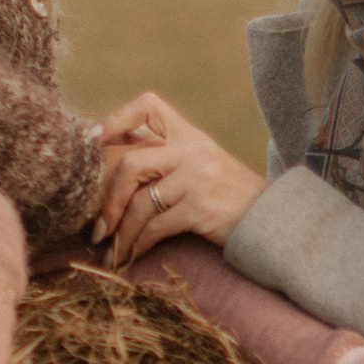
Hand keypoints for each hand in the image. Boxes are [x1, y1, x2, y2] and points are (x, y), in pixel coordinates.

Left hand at [97, 93, 266, 262]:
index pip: (148, 106)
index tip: (93, 140)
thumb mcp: (202, 165)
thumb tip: (111, 169)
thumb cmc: (227, 198)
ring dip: (121, 232)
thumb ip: (165, 160)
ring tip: (111, 251)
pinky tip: (132, 257)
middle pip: (131, 163)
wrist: (271, 221)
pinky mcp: (201, 208)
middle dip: (108, 199)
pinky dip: (138, 245)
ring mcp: (198, 178)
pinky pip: (156, 227)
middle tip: (98, 228)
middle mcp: (193, 150)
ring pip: (141, 202)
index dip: (116, 119)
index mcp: (190, 135)